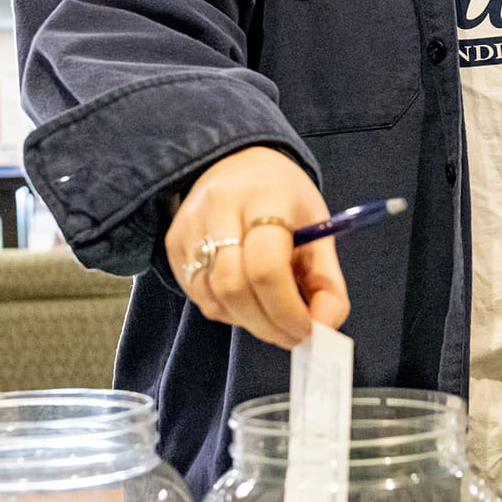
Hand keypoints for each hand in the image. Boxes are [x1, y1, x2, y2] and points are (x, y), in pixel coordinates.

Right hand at [165, 146, 349, 349]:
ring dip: (247, 321)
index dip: (286, 309)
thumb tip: (325, 329)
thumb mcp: (319, 231)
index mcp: (265, 196)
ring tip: (271, 315)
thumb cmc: (285, 202)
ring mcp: (190, 225)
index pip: (266, 266)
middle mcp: (220, 205)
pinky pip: (198, 296)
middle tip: (291, 336)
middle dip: (266, 324)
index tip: (306, 329)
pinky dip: (226, 311)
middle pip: (234, 287)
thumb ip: (328, 285)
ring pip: (213, 297)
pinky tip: (246, 299)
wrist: (239, 165)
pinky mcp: (173, 243)